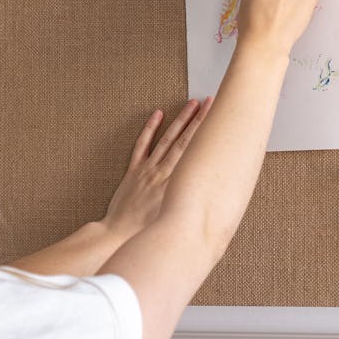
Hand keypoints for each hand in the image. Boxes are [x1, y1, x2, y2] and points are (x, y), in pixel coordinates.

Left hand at [103, 98, 213, 242]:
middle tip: (211, 104)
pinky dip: (150, 129)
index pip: (196, 156)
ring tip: (193, 104)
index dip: (208, 138)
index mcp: (175, 186)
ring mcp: (147, 170)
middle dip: (200, 121)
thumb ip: (191, 206)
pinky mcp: (133, 171)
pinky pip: (142, 145)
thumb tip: (210, 198)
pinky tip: (157, 114)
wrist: (117, 234)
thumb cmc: (146, 233)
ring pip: (167, 139)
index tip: (221, 123)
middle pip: (185, 142)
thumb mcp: (175, 219)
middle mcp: (163, 174)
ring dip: (181, 120)